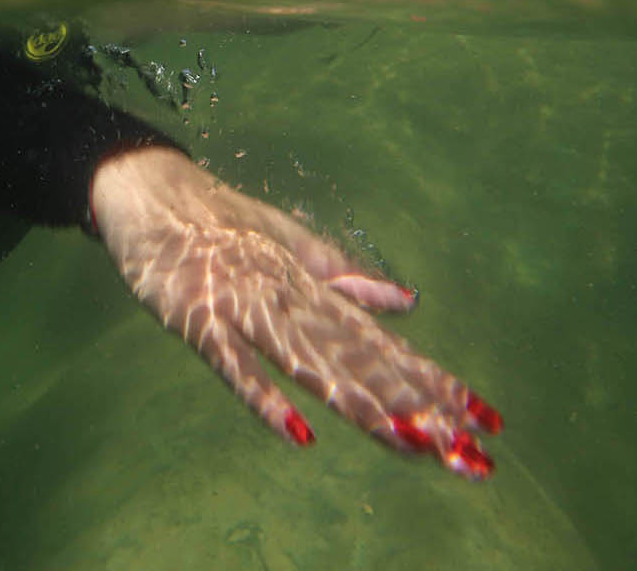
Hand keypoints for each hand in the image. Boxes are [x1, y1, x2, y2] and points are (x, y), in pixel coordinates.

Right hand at [88, 146, 501, 477]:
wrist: (151, 188)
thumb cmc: (220, 221)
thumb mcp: (290, 244)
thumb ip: (346, 277)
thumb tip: (409, 302)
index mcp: (316, 287)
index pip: (386, 344)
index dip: (435, 381)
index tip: (486, 417)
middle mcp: (293, 299)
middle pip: (361, 361)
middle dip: (415, 405)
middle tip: (466, 448)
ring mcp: (246, 309)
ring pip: (312, 365)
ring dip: (362, 404)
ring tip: (412, 442)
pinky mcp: (198, 321)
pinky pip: (235, 366)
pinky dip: (265, 399)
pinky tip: (299, 433)